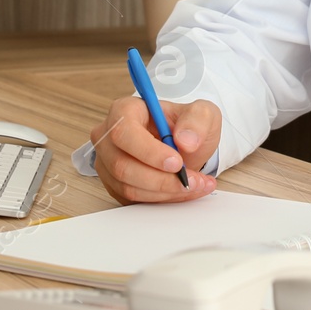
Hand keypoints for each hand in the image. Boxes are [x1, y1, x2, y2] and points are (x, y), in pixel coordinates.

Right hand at [89, 96, 221, 204]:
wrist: (184, 144)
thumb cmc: (186, 125)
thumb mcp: (202, 113)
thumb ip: (197, 120)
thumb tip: (185, 140)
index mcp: (125, 110)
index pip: (124, 132)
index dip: (148, 151)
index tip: (177, 162)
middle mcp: (110, 136)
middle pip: (122, 165)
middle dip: (162, 179)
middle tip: (191, 180)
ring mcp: (108, 162)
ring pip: (128, 186)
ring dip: (165, 191)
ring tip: (194, 185)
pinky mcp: (114, 184)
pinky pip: (133, 199)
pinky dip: (162, 199)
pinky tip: (183, 190)